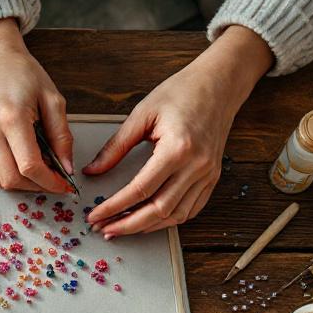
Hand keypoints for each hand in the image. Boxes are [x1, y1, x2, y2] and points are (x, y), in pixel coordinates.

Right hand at [0, 18, 73, 193]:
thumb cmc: (23, 75)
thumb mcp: (53, 100)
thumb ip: (62, 137)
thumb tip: (66, 168)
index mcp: (10, 118)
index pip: (29, 166)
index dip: (49, 182)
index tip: (63, 185)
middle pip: (11, 180)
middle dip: (36, 186)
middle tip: (52, 180)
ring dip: (21, 183)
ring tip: (37, 170)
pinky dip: (7, 173)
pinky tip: (19, 160)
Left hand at [85, 26, 272, 236]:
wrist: (220, 83)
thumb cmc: (182, 92)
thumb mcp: (142, 114)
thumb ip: (115, 147)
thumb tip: (92, 171)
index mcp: (177, 149)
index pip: (140, 190)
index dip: (114, 207)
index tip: (94, 215)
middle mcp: (197, 166)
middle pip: (159, 210)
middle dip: (127, 225)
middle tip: (103, 229)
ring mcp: (208, 174)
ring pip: (176, 215)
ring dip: (146, 227)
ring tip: (120, 228)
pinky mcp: (212, 177)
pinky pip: (191, 209)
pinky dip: (168, 220)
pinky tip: (148, 222)